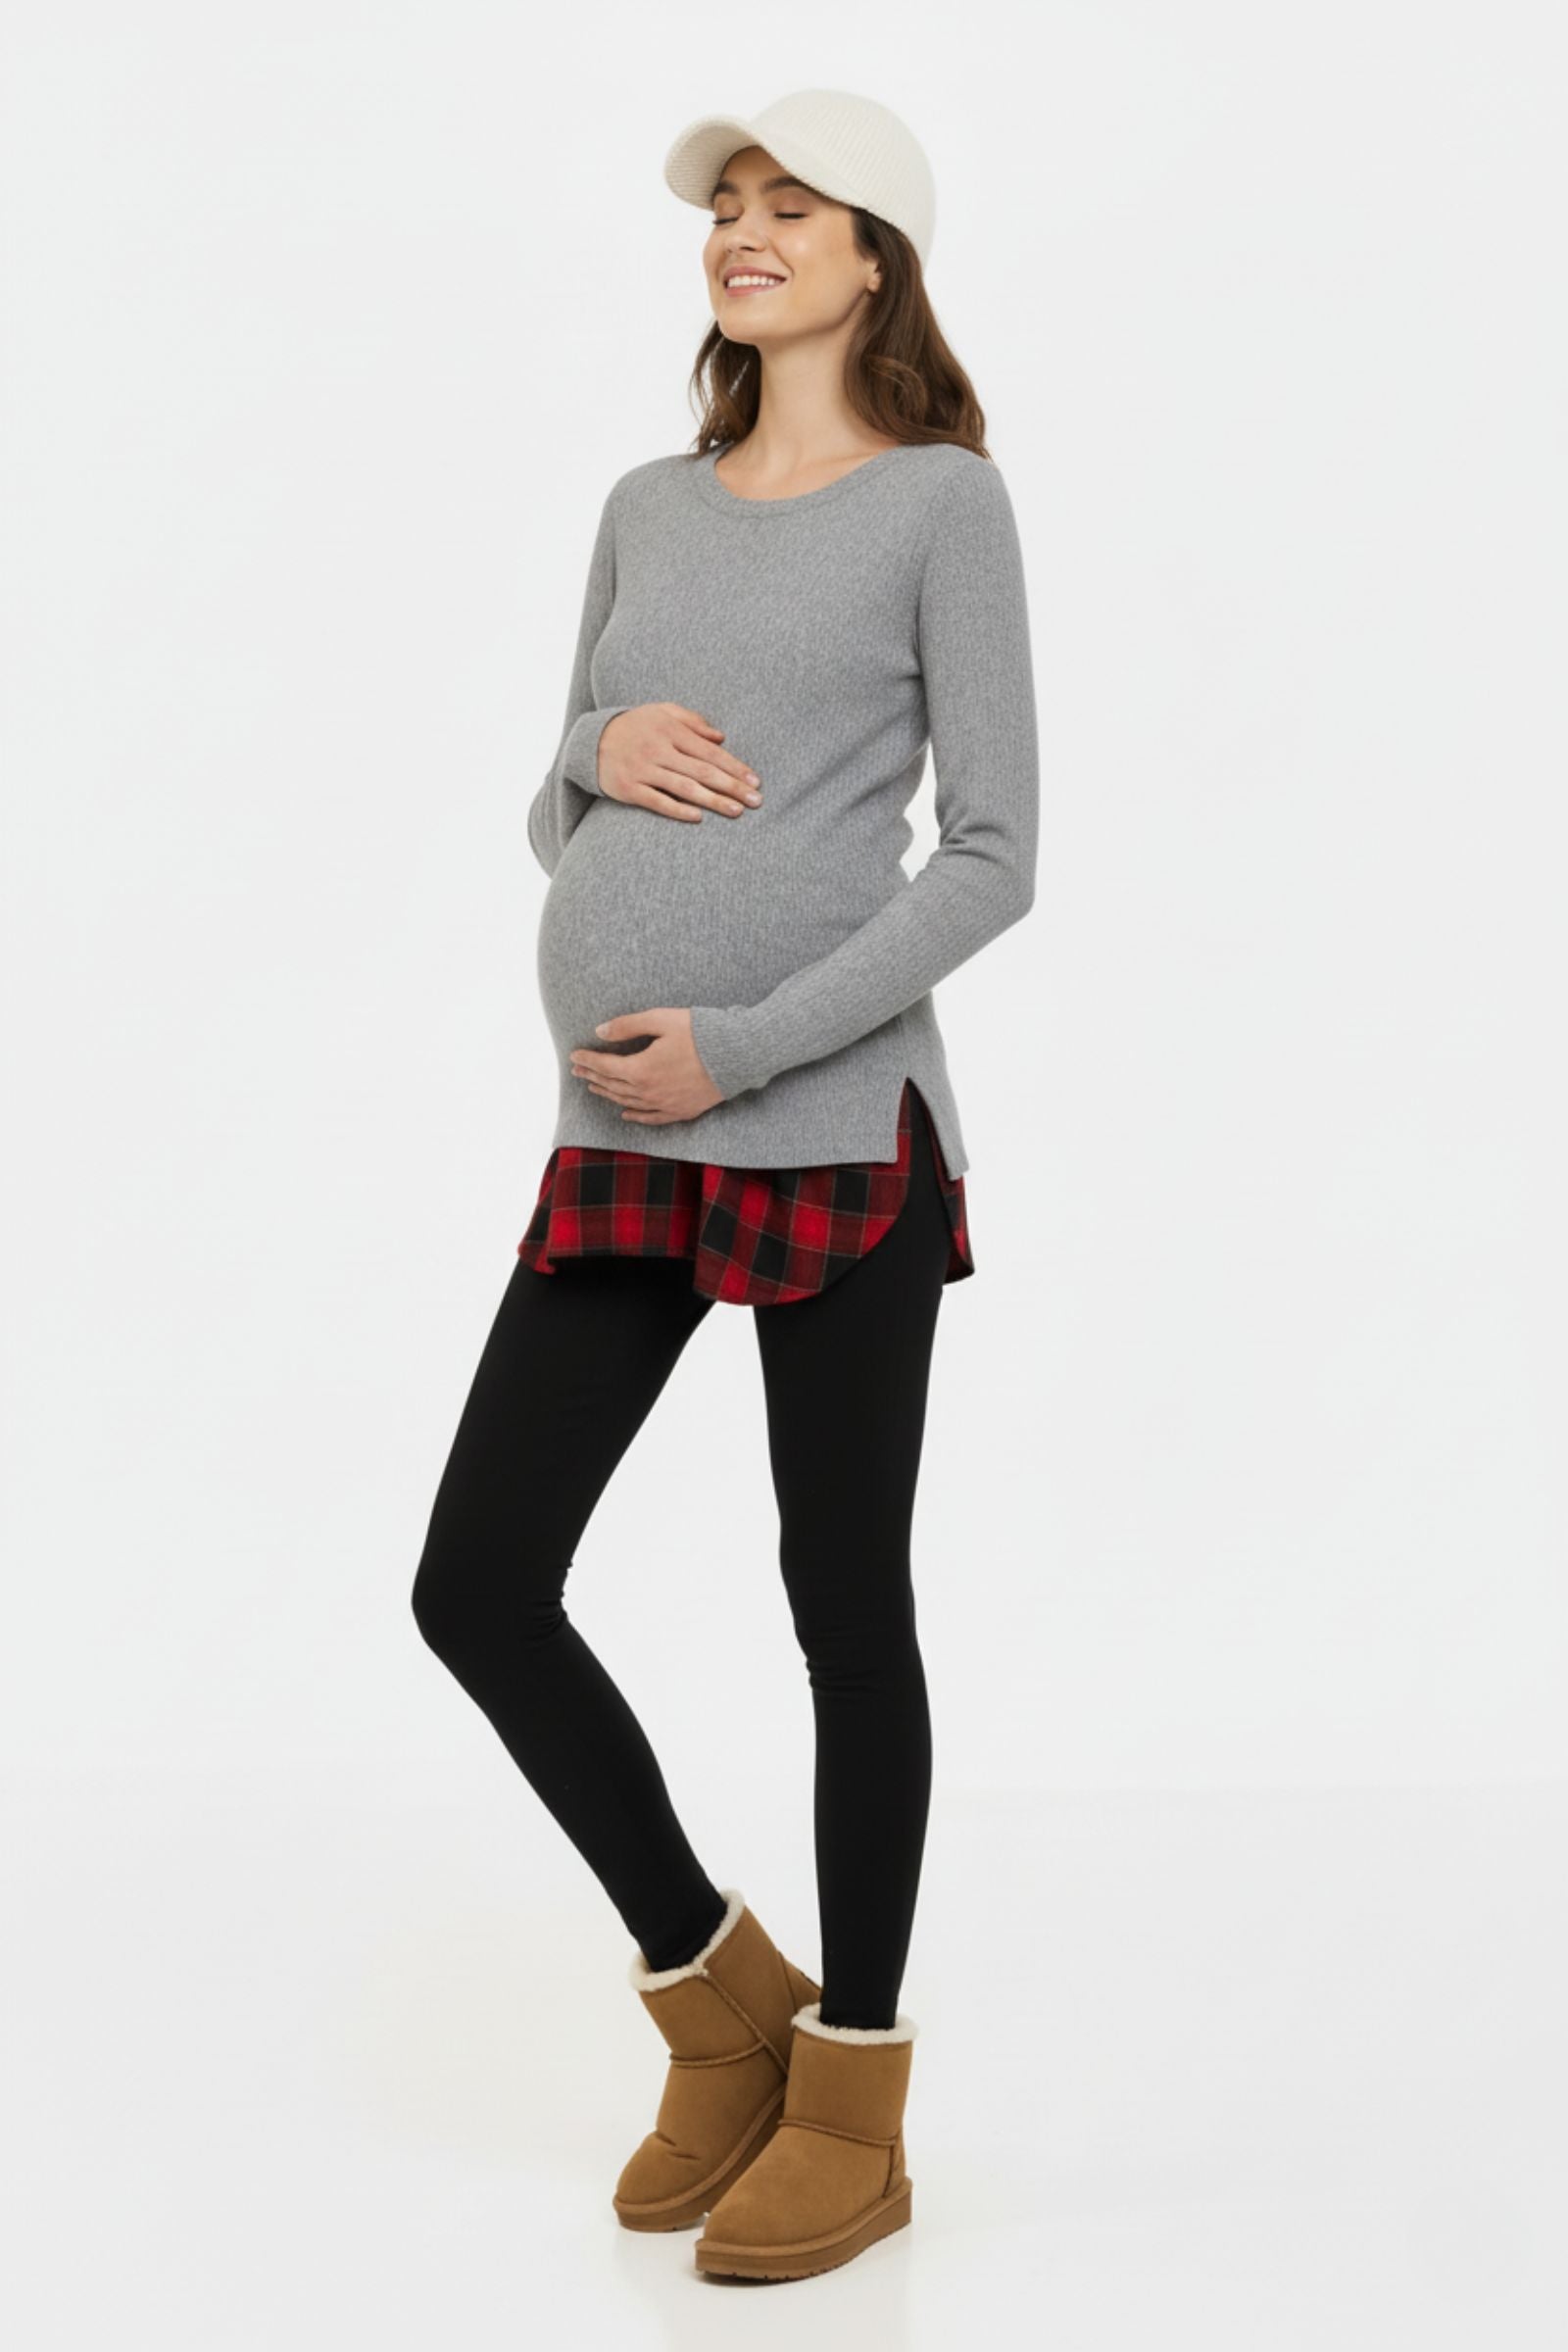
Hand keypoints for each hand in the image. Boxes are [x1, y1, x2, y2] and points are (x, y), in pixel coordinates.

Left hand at [569, 1008, 725, 1123]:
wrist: (738, 1056)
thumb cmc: (701, 1033)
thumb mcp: (661, 1019)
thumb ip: (627, 1025)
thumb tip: (600, 1031)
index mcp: (641, 1069)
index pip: (605, 1066)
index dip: (587, 1060)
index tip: (575, 1055)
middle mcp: (648, 1092)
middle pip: (612, 1085)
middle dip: (593, 1076)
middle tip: (578, 1071)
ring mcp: (664, 1104)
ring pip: (627, 1102)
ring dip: (608, 1094)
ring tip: (594, 1087)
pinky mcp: (681, 1111)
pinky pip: (651, 1118)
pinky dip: (635, 1116)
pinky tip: (625, 1114)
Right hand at [597, 704, 764, 821]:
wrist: (591, 740)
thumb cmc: (635, 726)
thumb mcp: (662, 712)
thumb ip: (692, 722)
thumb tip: (722, 737)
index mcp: (670, 730)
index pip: (710, 752)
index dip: (734, 767)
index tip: (755, 781)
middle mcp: (658, 749)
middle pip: (702, 771)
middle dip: (732, 786)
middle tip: (756, 801)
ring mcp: (643, 769)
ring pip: (684, 788)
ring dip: (713, 801)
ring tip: (736, 811)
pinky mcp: (628, 788)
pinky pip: (657, 801)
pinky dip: (678, 809)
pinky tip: (698, 817)